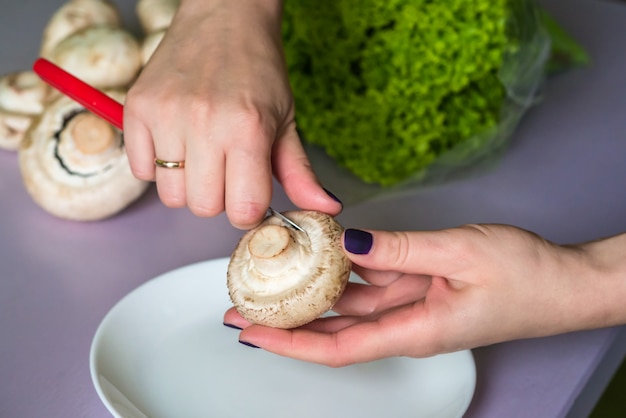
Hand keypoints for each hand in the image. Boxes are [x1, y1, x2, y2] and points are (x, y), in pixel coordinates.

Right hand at [124, 0, 340, 228]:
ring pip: (171, 195)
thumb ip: (301, 173)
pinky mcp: (138, 107)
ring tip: (200, 153)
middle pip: (203, 208)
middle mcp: (206, 123)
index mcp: (249, 130)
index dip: (248, 209)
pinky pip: (140, 171)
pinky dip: (157, 167)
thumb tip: (327, 208)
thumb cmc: (259, 70)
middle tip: (226, 168)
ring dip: (187, 184)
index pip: (243, 209)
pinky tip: (176, 142)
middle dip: (218, 198)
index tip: (250, 191)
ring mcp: (167, 114)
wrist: (225, 16)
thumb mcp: (287, 121)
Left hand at [224, 225, 625, 365]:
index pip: (339, 347)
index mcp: (416, 329)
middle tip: (243, 308)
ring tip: (271, 280)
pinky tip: (321, 257)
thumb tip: (348, 244)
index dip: (291, 342)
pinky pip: (373, 284)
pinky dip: (345, 273)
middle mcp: (407, 323)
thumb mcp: (462, 252)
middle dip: (286, 323)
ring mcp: (412, 305)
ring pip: (349, 306)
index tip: (253, 333)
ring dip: (310, 295)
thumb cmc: (526, 277)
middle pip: (334, 331)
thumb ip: (402, 249)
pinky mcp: (420, 288)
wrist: (564, 283)